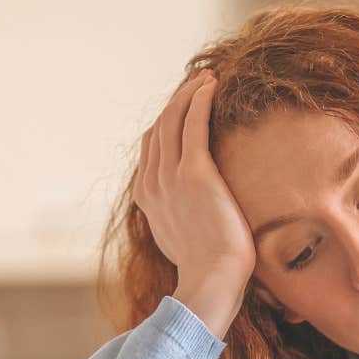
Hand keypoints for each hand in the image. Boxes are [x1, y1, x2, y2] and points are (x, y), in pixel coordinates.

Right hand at [134, 69, 254, 335]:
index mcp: (146, 197)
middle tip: (196, 82)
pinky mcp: (194, 173)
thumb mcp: (183, 240)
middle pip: (159, 128)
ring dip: (189, 93)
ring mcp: (170, 177)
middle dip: (176, 101)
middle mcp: (152, 182)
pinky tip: (210, 85)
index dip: (165, 123)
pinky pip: (193, 124)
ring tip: (205, 77)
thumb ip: (180, 219)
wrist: (212, 281)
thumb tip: (190, 215)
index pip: (151, 147)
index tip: (183, 108)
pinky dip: (199, 100)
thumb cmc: (207, 270)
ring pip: (173, 120)